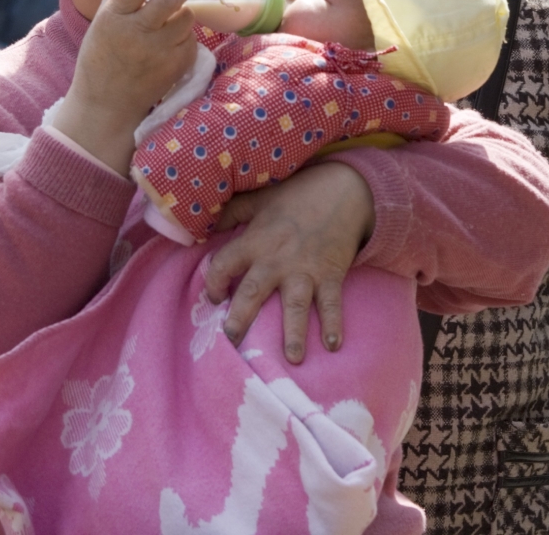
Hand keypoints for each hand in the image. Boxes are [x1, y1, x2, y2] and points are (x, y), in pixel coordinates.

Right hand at [50, 0, 200, 173]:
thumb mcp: (100, 24)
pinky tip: (174, 39)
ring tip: (180, 12)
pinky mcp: (174, 67)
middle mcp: (134, 33)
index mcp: (112, 18)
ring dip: (185, 12)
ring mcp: (156, 52)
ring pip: (185, 19)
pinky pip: (190, 41)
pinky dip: (185, 37)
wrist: (105, 105)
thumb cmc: (100, 60)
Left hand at [202, 160, 374, 364]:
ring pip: (295, 305)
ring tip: (291, 359)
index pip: (224, 264)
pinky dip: (333, 324)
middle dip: (241, 317)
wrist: (343, 190)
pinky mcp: (330, 275)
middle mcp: (277, 259)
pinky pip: (331, 303)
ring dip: (293, 333)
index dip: (214, 282)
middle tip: (231, 340)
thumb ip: (232, 213)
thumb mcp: (259, 199)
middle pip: (254, 292)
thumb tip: (204, 224)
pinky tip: (333, 345)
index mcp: (256, 240)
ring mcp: (306, 270)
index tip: (214, 299)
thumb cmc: (296, 196)